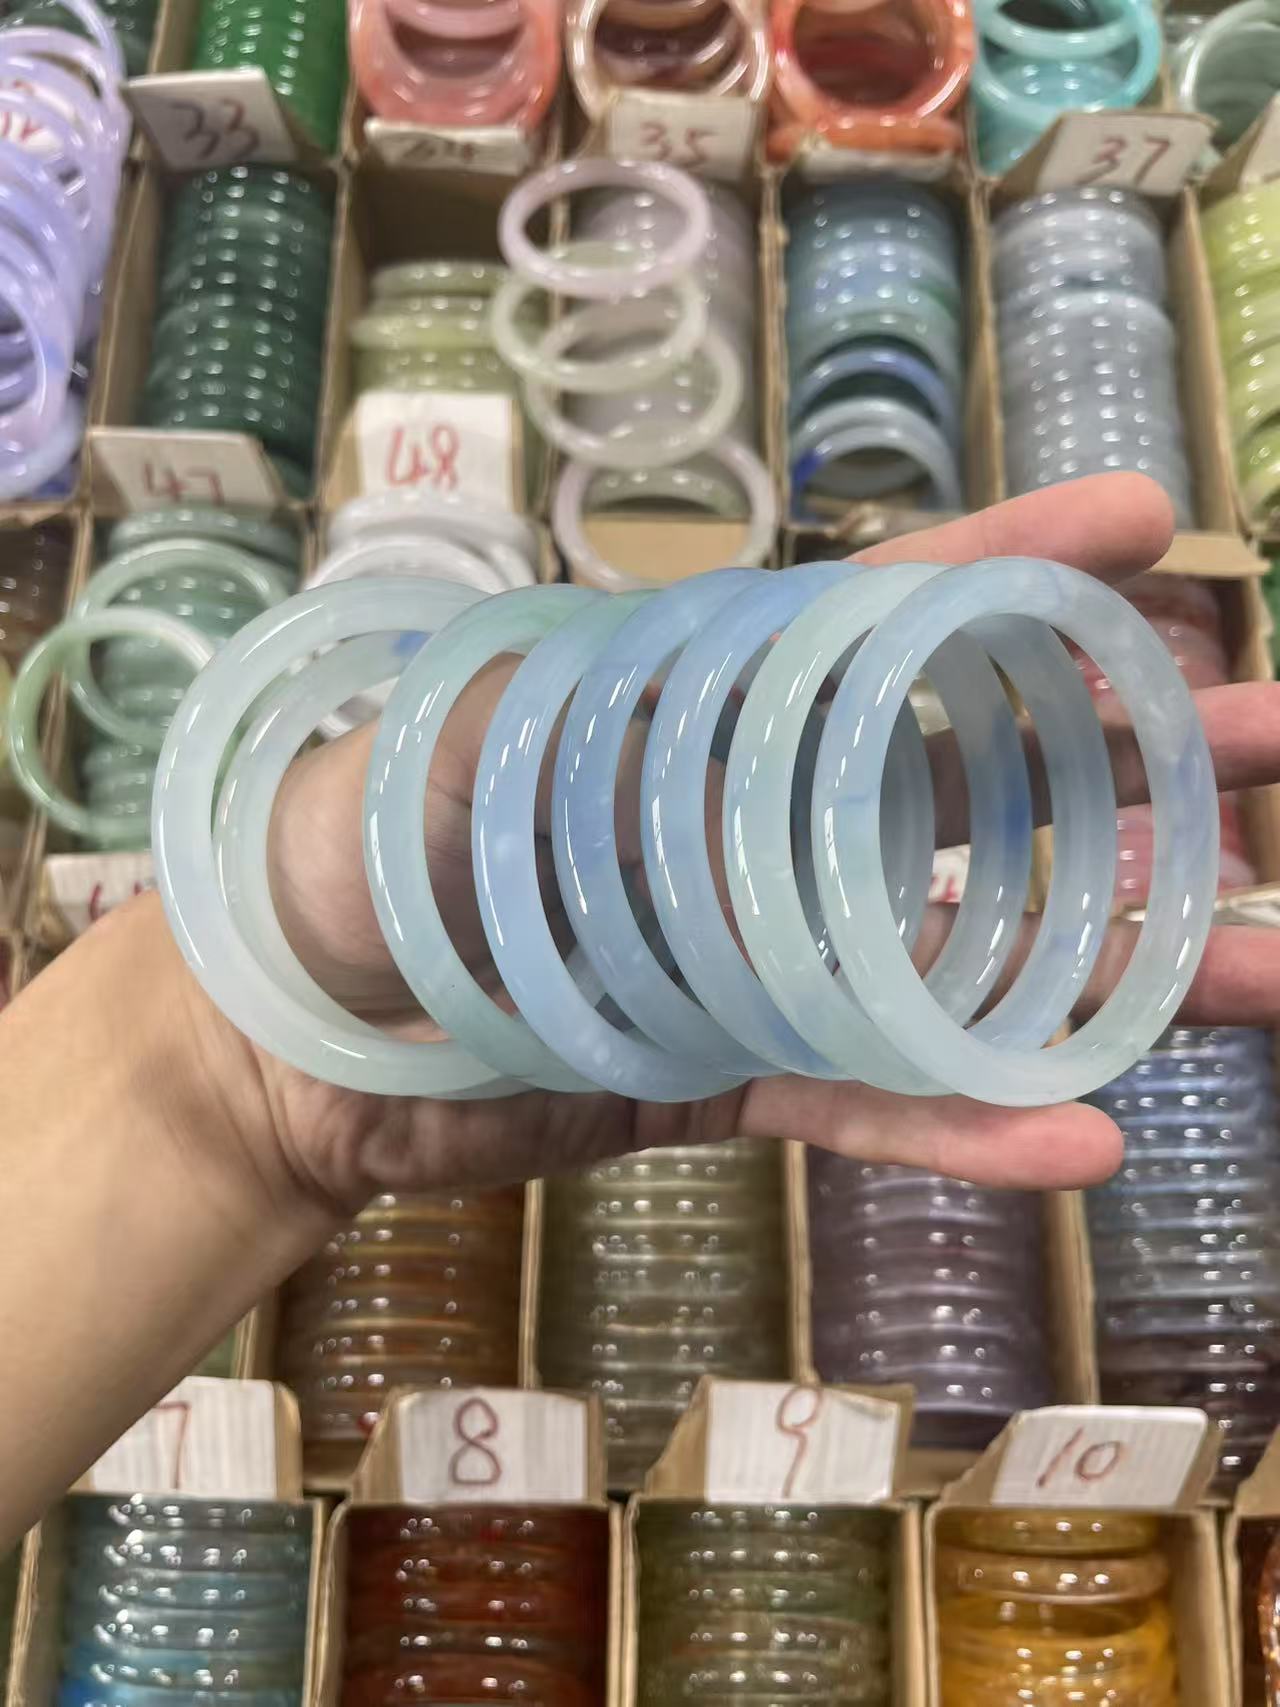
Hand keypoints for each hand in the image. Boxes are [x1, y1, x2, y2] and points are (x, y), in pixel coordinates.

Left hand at [221, 473, 1279, 1211]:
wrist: (284, 1036)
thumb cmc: (344, 851)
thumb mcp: (460, 735)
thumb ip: (615, 687)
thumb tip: (752, 647)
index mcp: (707, 712)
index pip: (884, 626)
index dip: (1018, 576)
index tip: (1149, 527)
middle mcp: (760, 825)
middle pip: (984, 790)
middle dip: (1138, 767)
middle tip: (1276, 750)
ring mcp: (762, 957)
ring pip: (969, 959)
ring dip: (1118, 967)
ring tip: (1265, 965)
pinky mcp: (732, 1075)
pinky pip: (875, 1103)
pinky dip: (972, 1126)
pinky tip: (1085, 1132)